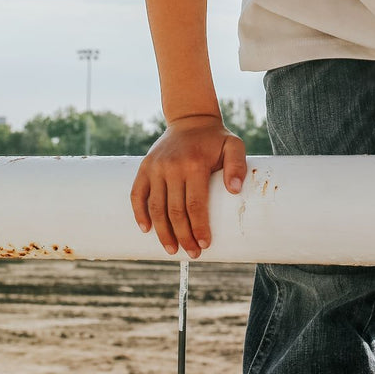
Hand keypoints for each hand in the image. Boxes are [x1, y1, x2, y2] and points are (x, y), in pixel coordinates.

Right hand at [130, 115, 246, 257]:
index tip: (205, 245)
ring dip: (162, 232)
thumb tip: (234, 190)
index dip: (199, 228)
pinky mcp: (145, 167)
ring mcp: (155, 167)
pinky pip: (137, 194)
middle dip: (183, 236)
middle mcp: (172, 167)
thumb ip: (237, 165)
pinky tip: (146, 229)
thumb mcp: (234, 145)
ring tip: (171, 249)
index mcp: (194, 164)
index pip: (195, 205)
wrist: (190, 119)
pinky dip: (139, 213)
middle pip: (175, 211)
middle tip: (192, 254)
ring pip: (156, 207)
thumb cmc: (215, 138)